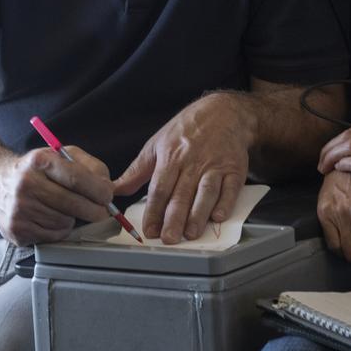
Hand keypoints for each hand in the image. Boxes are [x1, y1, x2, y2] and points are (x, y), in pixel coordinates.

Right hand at [0, 145, 111, 244]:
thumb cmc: (34, 170)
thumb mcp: (59, 155)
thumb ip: (88, 166)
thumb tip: (108, 187)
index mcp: (39, 161)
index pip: (76, 178)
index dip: (98, 190)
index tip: (108, 196)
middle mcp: (26, 185)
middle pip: (73, 204)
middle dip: (94, 210)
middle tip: (100, 210)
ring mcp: (20, 210)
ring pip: (65, 222)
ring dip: (73, 219)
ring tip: (64, 208)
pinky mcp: (17, 230)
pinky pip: (54, 236)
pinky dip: (60, 229)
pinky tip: (51, 218)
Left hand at [113, 92, 251, 242]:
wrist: (223, 111)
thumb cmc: (187, 129)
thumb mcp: (157, 143)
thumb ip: (137, 170)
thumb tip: (115, 190)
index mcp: (171, 156)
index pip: (160, 188)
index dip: (154, 211)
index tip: (149, 230)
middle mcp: (193, 161)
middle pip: (182, 193)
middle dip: (174, 218)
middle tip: (169, 238)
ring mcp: (215, 165)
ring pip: (206, 192)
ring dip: (198, 214)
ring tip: (191, 233)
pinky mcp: (235, 168)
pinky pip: (231, 188)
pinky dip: (226, 202)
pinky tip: (219, 217)